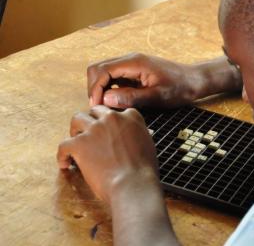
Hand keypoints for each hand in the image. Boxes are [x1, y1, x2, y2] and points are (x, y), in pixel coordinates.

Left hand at [57, 106, 180, 244]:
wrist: (134, 184)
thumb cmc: (143, 170)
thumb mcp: (148, 144)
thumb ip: (136, 135)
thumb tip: (132, 139)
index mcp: (131, 117)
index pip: (117, 112)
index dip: (110, 122)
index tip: (108, 130)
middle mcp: (112, 118)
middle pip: (95, 111)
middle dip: (92, 121)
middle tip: (90, 134)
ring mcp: (94, 129)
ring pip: (77, 119)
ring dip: (75, 129)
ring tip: (75, 141)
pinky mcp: (79, 143)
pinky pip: (64, 144)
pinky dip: (62, 155)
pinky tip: (65, 163)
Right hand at [87, 53, 242, 108]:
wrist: (194, 81)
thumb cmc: (179, 88)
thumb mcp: (157, 97)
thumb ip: (131, 97)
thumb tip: (106, 99)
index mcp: (134, 62)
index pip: (101, 70)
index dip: (95, 89)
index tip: (97, 107)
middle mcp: (130, 59)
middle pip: (97, 68)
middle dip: (94, 88)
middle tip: (100, 108)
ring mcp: (131, 64)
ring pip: (103, 72)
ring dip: (101, 89)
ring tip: (108, 107)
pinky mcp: (133, 71)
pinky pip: (114, 77)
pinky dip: (109, 89)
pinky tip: (117, 103)